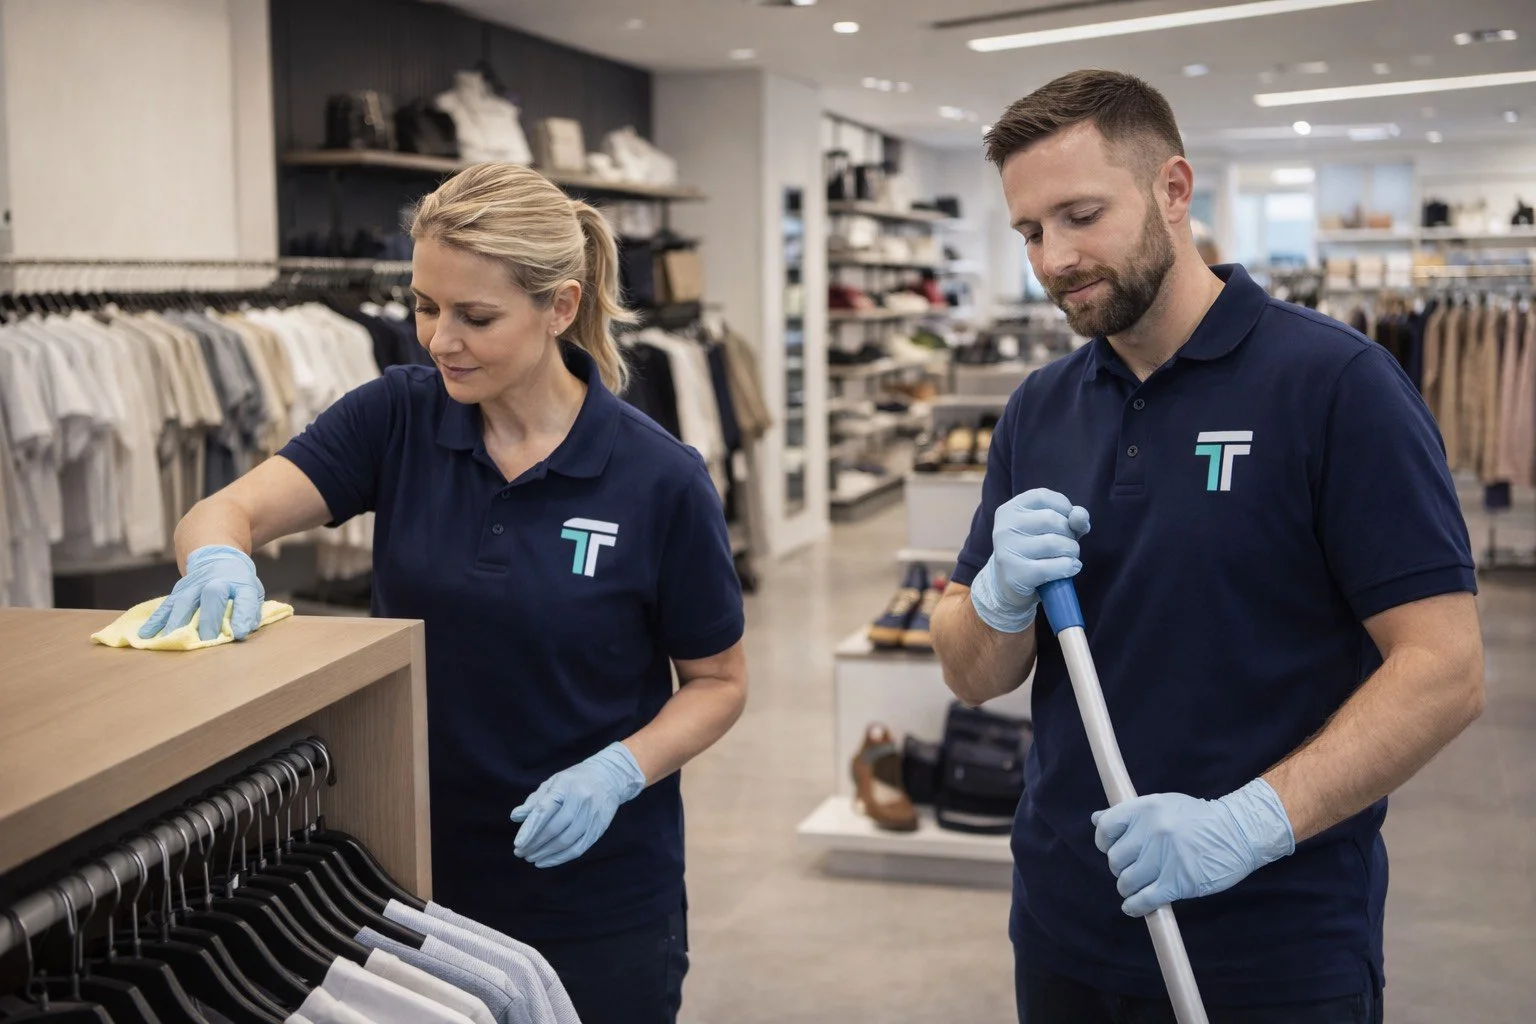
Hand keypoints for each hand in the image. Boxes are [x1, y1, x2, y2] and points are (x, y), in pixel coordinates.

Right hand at [139, 545, 265, 641]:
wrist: (217, 558)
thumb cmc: (237, 584)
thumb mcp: (251, 593)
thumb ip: (249, 611)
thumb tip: (242, 631)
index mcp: (241, 583)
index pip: (245, 598)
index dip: (243, 615)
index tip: (239, 633)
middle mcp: (216, 582)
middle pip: (212, 596)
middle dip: (208, 619)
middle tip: (205, 640)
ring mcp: (194, 585)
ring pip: (185, 602)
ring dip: (178, 622)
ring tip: (171, 639)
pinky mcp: (178, 591)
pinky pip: (166, 606)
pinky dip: (155, 621)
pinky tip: (146, 634)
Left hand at [510, 742, 646, 868]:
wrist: (609, 777)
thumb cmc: (574, 781)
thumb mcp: (553, 783)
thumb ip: (534, 801)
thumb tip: (515, 817)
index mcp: (565, 786)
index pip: (545, 810)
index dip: (530, 829)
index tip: (517, 844)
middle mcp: (580, 800)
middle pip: (555, 829)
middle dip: (535, 844)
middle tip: (520, 853)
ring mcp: (592, 815)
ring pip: (566, 841)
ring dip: (546, 854)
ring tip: (531, 858)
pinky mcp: (599, 828)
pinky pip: (578, 848)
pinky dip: (560, 858)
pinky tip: (546, 861)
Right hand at [969, 488, 1090, 632]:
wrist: (1009, 584)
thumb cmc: (1035, 550)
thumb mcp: (1053, 528)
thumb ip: (1071, 518)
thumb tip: (1080, 516)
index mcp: (1010, 509)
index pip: (1044, 496)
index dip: (1065, 508)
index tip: (1066, 522)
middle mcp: (1004, 527)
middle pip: (1051, 519)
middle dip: (1069, 533)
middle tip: (1067, 545)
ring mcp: (1006, 551)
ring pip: (1054, 543)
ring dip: (1072, 551)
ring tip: (1069, 557)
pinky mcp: (1015, 574)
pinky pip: (1052, 567)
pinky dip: (1068, 568)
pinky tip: (1070, 569)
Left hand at [1092, 778, 1295, 917]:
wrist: (1239, 832)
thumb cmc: (1199, 819)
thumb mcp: (1164, 805)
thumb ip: (1130, 813)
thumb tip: (1095, 819)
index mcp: (1146, 808)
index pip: (1105, 827)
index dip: (1104, 841)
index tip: (1112, 848)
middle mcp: (1152, 831)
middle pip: (1115, 859)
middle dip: (1120, 867)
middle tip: (1135, 869)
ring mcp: (1164, 858)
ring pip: (1126, 881)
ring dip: (1128, 888)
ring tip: (1139, 886)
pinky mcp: (1177, 882)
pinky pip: (1143, 900)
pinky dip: (1134, 907)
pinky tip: (1135, 906)